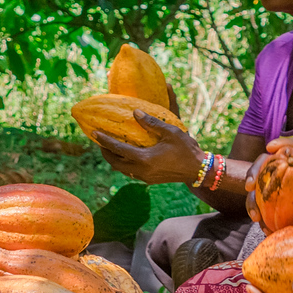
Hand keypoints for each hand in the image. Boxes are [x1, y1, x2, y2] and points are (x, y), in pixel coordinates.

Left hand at [90, 110, 207, 184]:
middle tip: (99, 140)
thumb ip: (151, 122)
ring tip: (109, 147)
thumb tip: (135, 112)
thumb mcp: (170, 131)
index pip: (118, 149)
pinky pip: (130, 172)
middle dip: (105, 152)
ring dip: (114, 159)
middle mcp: (142, 170)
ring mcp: (145, 177)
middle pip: (115, 163)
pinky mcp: (150, 180)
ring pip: (122, 170)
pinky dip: (124, 164)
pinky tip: (125, 155)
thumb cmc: (186, 149)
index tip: (94, 133)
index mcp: (144, 159)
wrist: (198, 170)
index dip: (104, 141)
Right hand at [244, 137, 292, 220]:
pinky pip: (265, 208)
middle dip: (252, 174)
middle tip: (249, 187)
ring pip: (257, 190)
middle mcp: (284, 168)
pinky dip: (263, 218)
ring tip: (256, 217)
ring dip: (252, 202)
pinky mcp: (276, 201)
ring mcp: (277, 184)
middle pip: (262, 166)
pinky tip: (265, 229)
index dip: (277, 146)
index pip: (287, 147)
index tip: (270, 149)